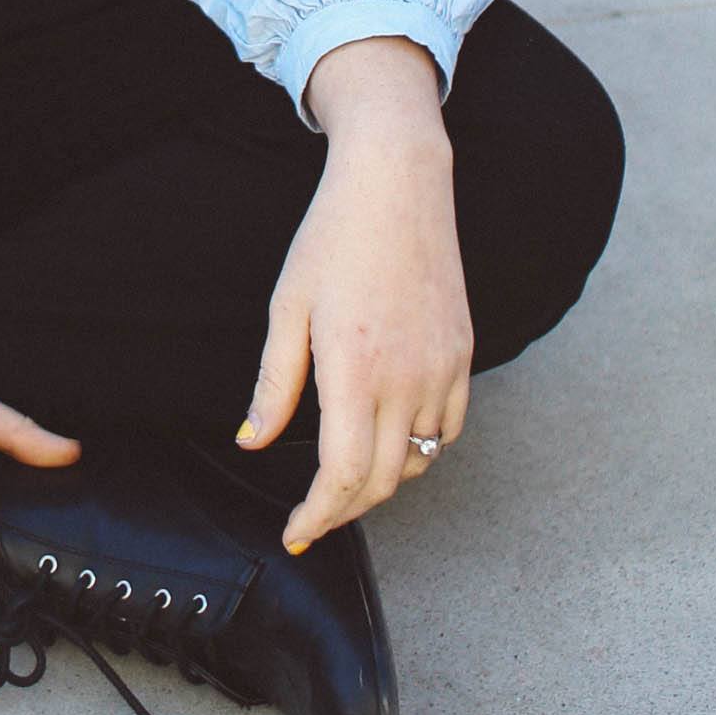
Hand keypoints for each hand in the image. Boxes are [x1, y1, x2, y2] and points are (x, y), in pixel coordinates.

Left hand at [235, 37, 470, 550]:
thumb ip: (274, 383)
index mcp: (355, 369)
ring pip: (418, 460)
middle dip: (343, 510)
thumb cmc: (334, 237)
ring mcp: (442, 368)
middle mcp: (406, 378)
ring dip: (380, 481)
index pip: (341, 476)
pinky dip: (419, 449)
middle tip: (312, 516)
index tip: (295, 531)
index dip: (317, 516)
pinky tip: (390, 439)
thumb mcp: (287, 306)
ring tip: (345, 478)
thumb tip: (252, 441)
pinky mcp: (463, 354)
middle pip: (381, 482)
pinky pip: (448, 428)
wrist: (397, 183)